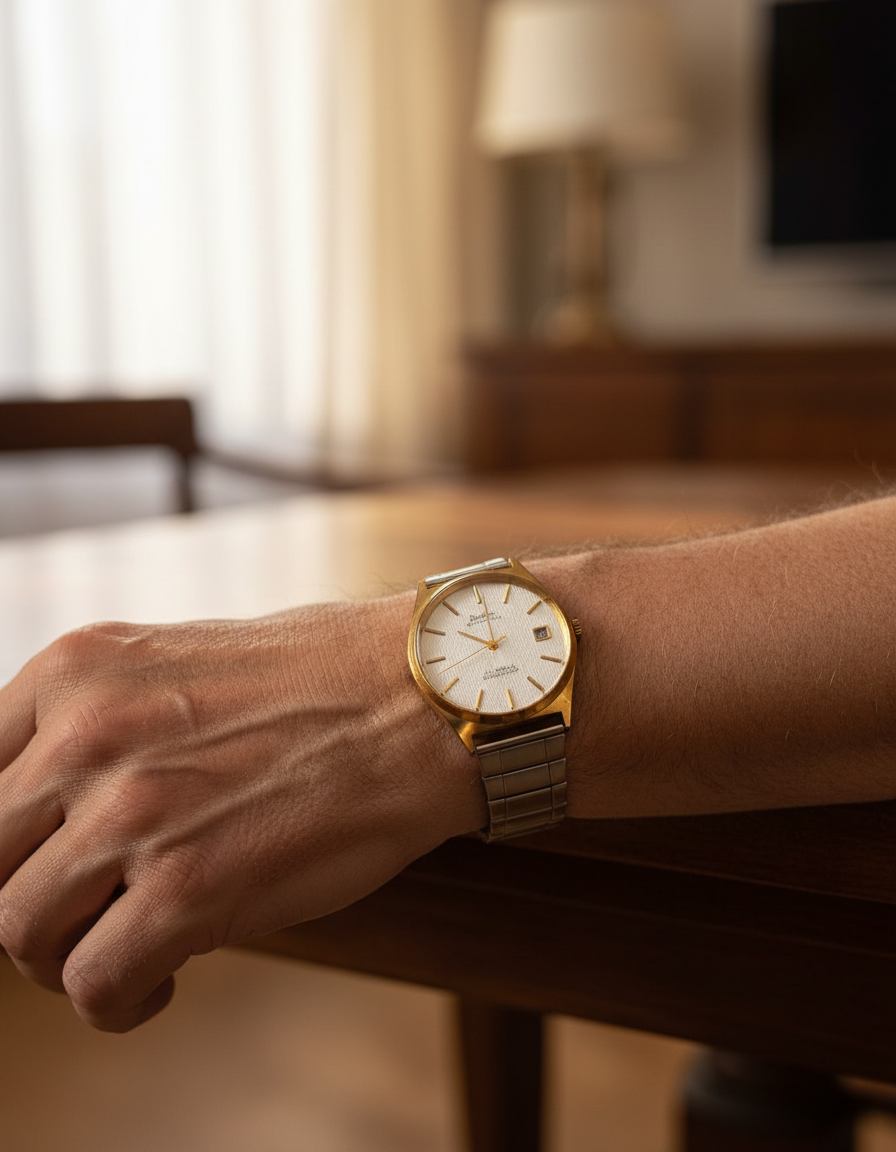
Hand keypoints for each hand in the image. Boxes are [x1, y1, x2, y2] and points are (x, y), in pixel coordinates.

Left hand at [0, 597, 482, 1030]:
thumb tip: (48, 817)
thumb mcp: (175, 665)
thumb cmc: (320, 682)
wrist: (421, 701)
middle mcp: (84, 735)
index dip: (7, 841)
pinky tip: (164, 981)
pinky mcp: (188, 889)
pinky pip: (92, 984)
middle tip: (90, 910)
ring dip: (66, 956)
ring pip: (17, 933)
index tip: (41, 864)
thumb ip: (97, 725)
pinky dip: (117, 1002)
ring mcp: (131, 812)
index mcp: (74, 671)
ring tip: (124, 947)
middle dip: (33, 899)